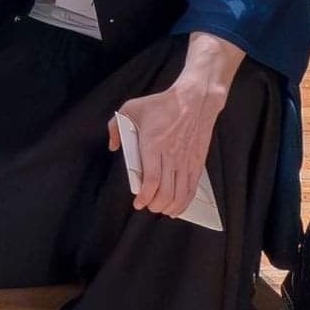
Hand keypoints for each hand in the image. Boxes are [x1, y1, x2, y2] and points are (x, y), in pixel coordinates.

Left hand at [109, 72, 229, 217]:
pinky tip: (177, 207)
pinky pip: (192, 188)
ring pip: (180, 193)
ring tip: (161, 209)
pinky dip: (185, 202)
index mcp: (153, 144)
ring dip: (170, 207)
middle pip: (166, 192)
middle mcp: (171, 155)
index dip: (145, 196)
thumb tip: (113, 146)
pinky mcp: (196, 162)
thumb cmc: (161, 104)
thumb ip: (115, 126)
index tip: (138, 203)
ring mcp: (186, 160)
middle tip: (147, 205)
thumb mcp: (131, 108)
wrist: (194, 100)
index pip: (151, 179)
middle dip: (155, 205)